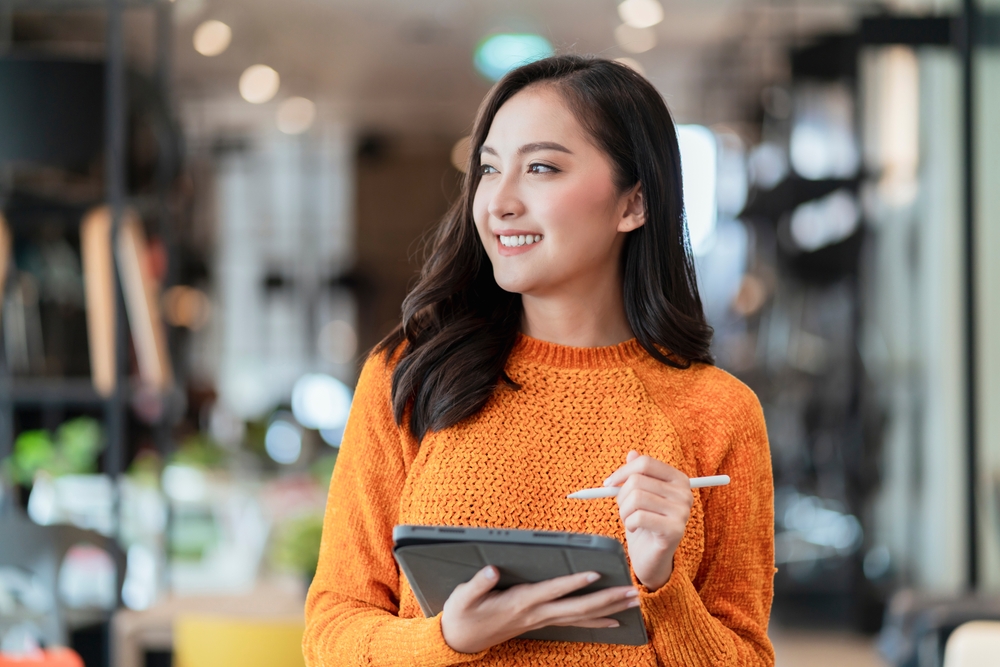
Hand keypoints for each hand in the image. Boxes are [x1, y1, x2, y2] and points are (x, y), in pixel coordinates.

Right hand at [440, 566, 639, 653]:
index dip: (573, 583)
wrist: (461, 640)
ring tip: (632, 601)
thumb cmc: (463, 614)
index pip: (552, 591)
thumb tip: (492, 570)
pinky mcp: (541, 622)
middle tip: (631, 592)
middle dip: (606, 599)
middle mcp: (535, 613)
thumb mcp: (463, 597)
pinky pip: (574, 623)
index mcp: (519, 602)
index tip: (594, 574)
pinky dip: (597, 621)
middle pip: (577, 608)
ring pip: (581, 616)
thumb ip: (478, 583)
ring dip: (609, 609)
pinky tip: (614, 620)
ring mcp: (540, 620)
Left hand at [604, 451, 692, 590]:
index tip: (609, 484)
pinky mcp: (675, 530)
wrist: (651, 557)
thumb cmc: (644, 523)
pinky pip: (639, 516)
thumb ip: (638, 474)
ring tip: (629, 519)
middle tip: (623, 509)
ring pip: (636, 497)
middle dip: (621, 496)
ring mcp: (682, 511)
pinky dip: (629, 523)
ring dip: (624, 511)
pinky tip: (634, 528)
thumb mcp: (639, 495)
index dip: (622, 471)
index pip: (646, 463)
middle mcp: (684, 493)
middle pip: (638, 480)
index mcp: (678, 479)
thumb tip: (632, 453)